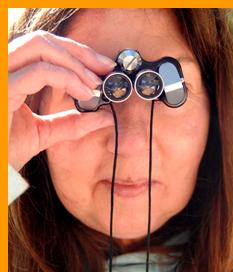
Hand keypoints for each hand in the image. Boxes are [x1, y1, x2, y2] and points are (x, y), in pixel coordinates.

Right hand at [8, 30, 115, 170]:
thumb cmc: (7, 152)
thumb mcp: (45, 132)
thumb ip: (71, 122)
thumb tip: (104, 115)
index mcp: (12, 77)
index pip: (43, 49)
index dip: (76, 53)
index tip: (102, 67)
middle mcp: (4, 71)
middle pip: (44, 41)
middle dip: (80, 53)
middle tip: (105, 68)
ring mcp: (1, 78)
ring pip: (40, 47)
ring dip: (76, 63)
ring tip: (96, 83)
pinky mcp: (2, 90)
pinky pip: (39, 72)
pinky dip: (68, 79)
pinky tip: (85, 93)